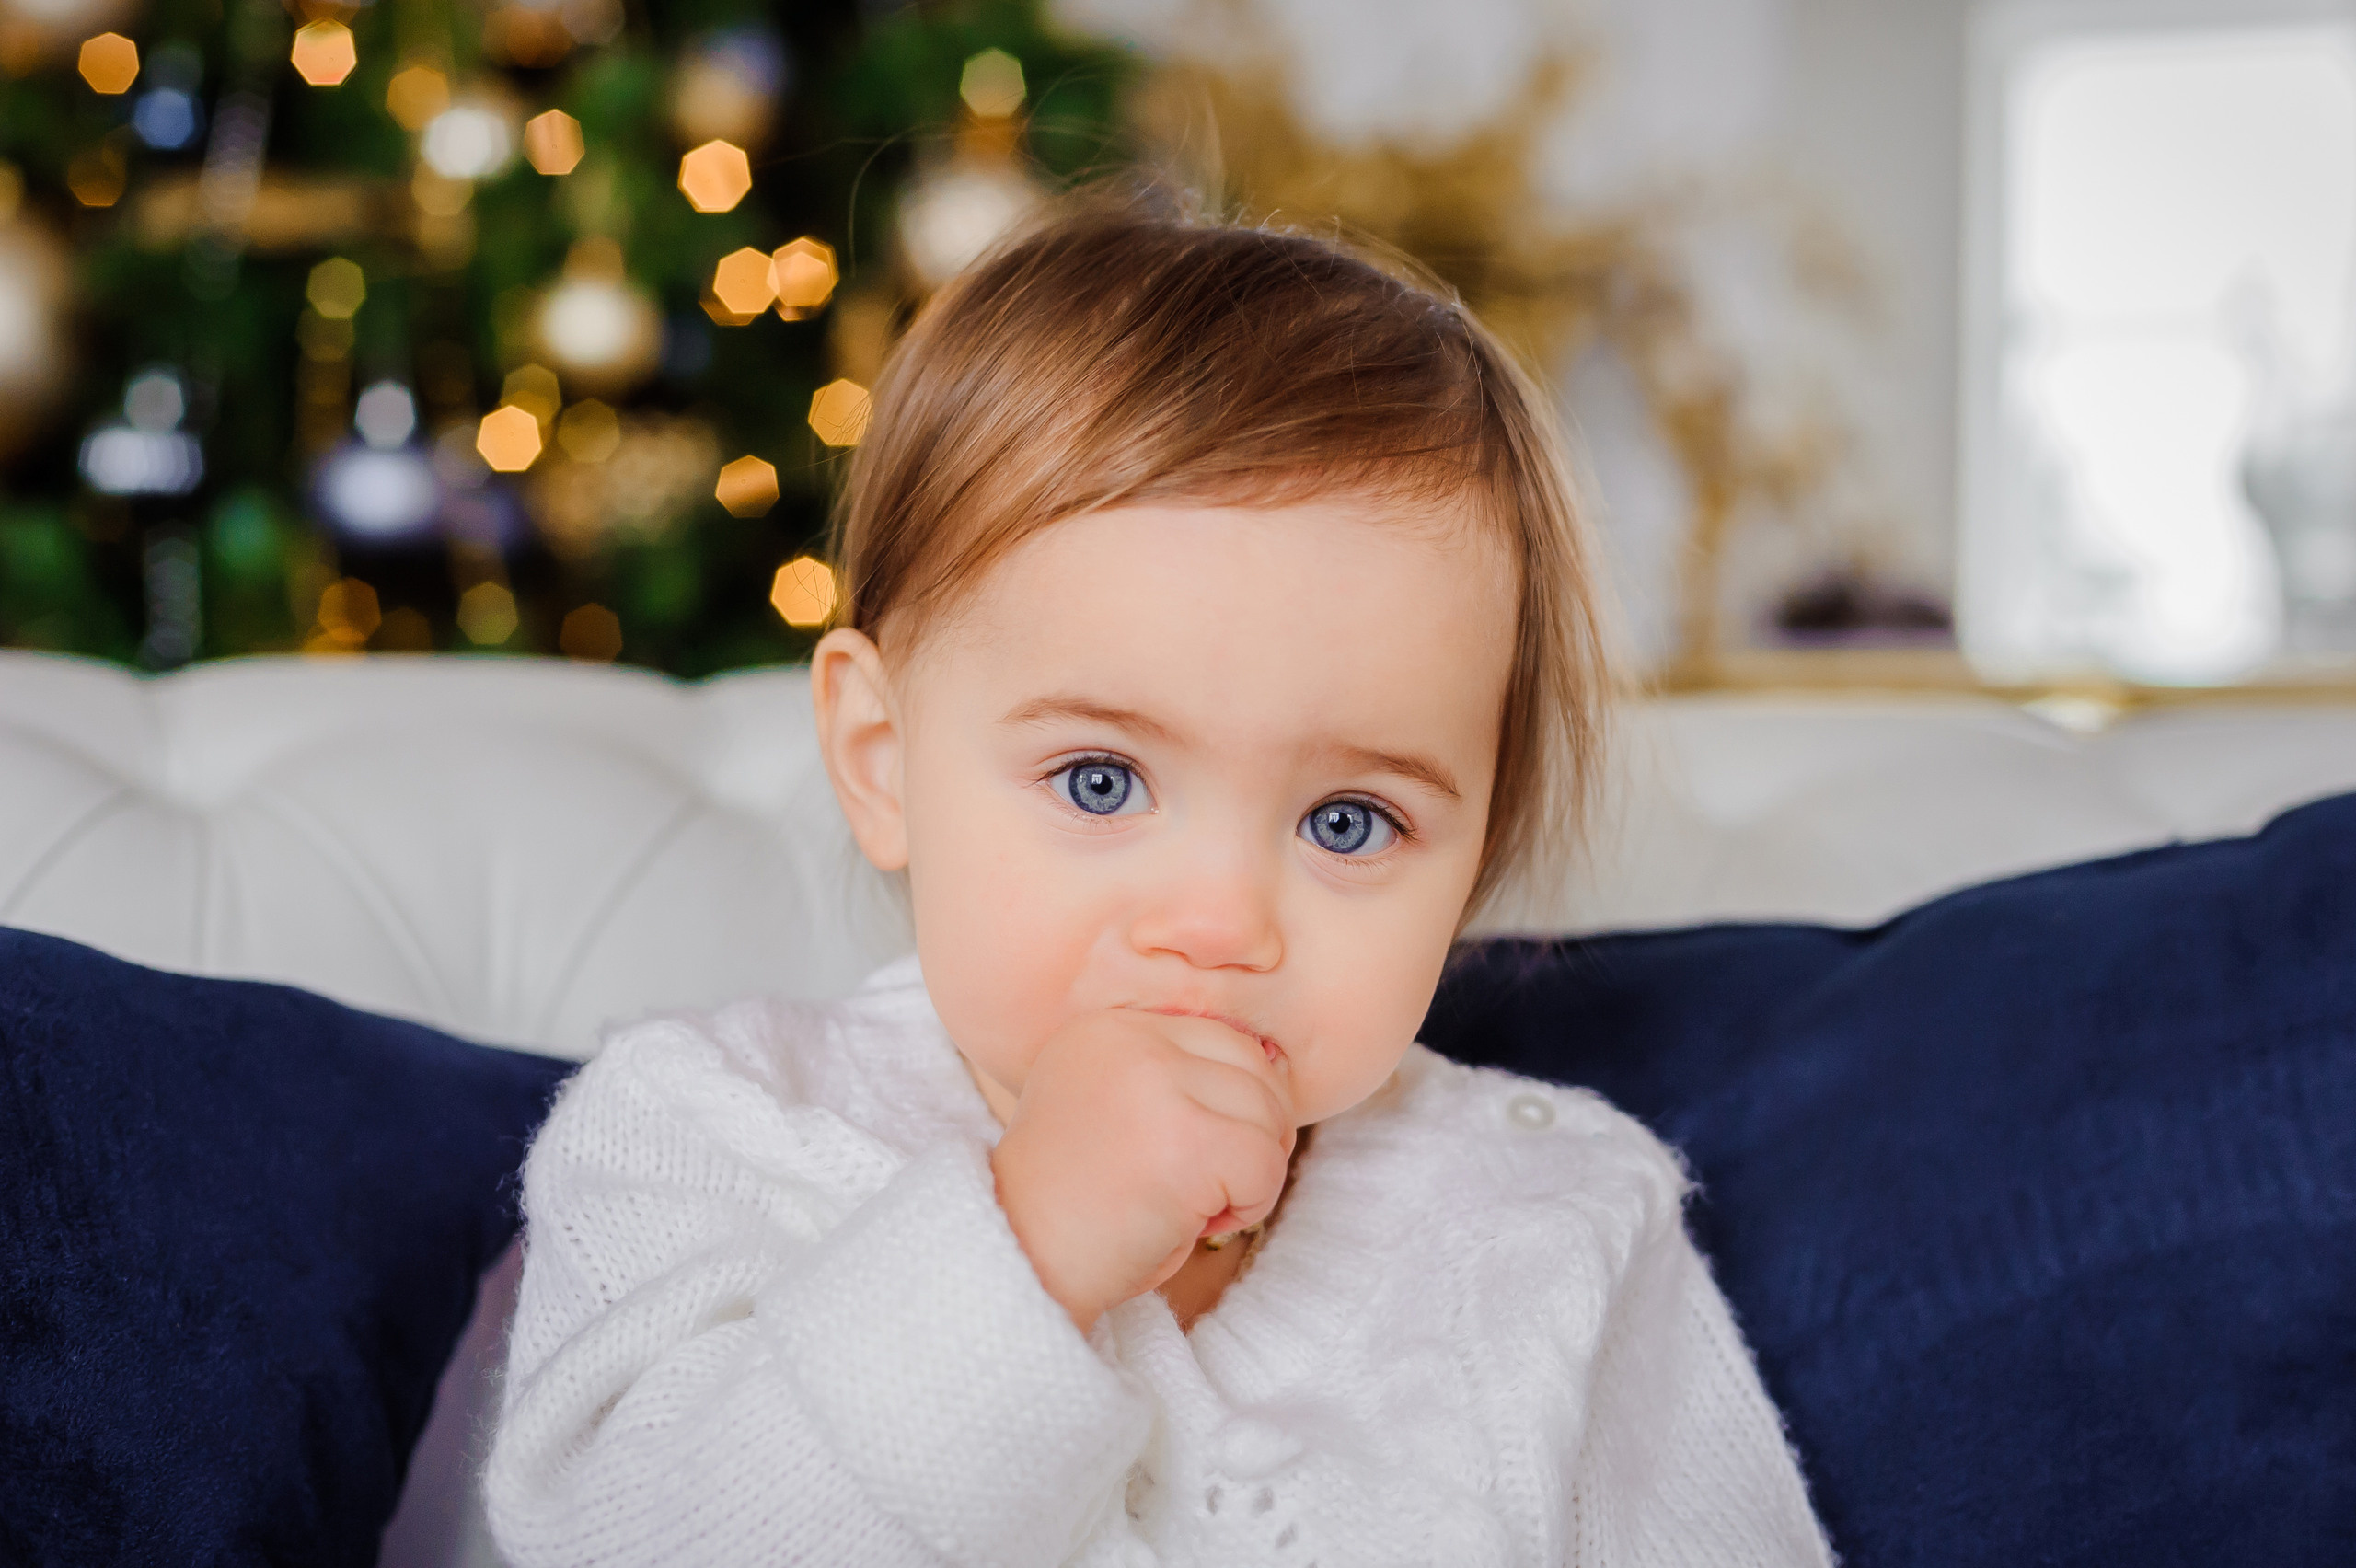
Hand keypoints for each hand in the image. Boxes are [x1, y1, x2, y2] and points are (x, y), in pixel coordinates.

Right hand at [989, 1009, 1296, 1336]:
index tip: (1192, 1159)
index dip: (1230, 1106)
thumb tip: (1275, 1065)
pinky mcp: (1186, 1139)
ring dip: (1252, 1173)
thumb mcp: (1120, 1113)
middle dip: (1253, 1133)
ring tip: (1198, 1207)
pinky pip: (1265, 1164)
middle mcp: (1131, 1040)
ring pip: (1269, 1115)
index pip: (1223, 1039)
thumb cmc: (1078, 1207)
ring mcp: (1158, 1084)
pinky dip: (1250, 1205)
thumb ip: (1177, 1078)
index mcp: (1109, 1027)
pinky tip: (1199, 1224)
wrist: (1022, 1265)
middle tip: (1210, 1187)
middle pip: (1255, 1067)